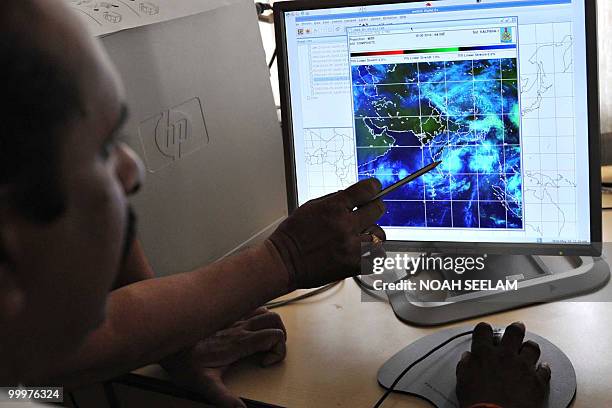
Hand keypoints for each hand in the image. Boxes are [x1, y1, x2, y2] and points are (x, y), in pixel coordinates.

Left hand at [161, 307, 286, 407]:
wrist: (168, 338)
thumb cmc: (185, 361)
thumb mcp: (204, 384)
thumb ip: (223, 398)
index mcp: (239, 343)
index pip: (273, 336)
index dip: (278, 350)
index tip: (265, 363)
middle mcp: (239, 327)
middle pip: (274, 319)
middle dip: (280, 335)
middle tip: (270, 351)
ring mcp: (233, 318)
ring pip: (264, 309)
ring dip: (270, 323)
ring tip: (263, 339)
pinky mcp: (226, 314)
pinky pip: (249, 306)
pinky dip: (257, 314)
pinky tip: (249, 327)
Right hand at [268, 178, 385, 288]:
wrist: (284, 262)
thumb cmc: (292, 236)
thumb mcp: (310, 207)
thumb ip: (334, 200)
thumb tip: (353, 197)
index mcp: (333, 207)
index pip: (366, 190)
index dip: (373, 187)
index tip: (374, 189)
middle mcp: (345, 225)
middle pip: (377, 209)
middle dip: (373, 208)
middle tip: (368, 213)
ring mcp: (351, 246)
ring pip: (380, 234)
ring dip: (372, 233)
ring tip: (361, 236)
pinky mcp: (353, 264)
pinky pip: (377, 257)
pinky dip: (372, 254)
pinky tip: (363, 251)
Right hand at [456, 322, 551, 407]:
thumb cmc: (479, 404)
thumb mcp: (463, 383)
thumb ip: (465, 367)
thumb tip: (467, 359)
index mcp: (484, 354)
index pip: (483, 331)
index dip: (484, 329)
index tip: (486, 331)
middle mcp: (505, 356)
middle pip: (514, 332)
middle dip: (515, 329)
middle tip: (517, 329)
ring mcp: (524, 367)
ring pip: (532, 347)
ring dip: (530, 347)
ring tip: (529, 347)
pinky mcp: (538, 381)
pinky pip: (545, 369)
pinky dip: (543, 368)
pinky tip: (542, 368)